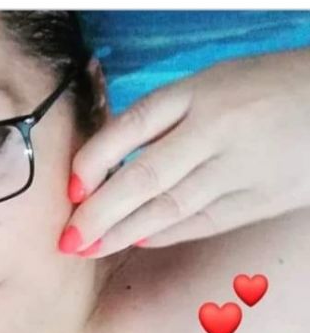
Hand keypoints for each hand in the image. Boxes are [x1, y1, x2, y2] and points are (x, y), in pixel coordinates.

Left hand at [59, 48, 309, 257]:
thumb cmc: (263, 90)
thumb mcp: (212, 83)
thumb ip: (164, 119)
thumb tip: (107, 162)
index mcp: (202, 91)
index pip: (135, 126)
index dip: (96, 160)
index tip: (71, 191)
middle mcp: (218, 129)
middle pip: (147, 176)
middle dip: (100, 213)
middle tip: (68, 239)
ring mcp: (240, 168)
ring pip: (171, 208)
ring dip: (125, 233)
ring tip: (90, 249)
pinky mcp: (259, 200)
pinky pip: (203, 222)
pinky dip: (167, 234)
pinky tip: (138, 242)